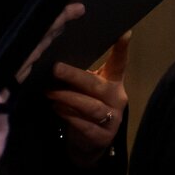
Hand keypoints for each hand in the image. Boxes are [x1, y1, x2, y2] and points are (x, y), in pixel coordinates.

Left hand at [49, 36, 128, 166]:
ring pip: (91, 106)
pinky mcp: (102, 136)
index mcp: (113, 83)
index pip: (120, 64)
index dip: (122, 49)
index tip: (124, 32)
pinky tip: (57, 109)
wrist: (89, 141)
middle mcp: (117, 99)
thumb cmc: (84, 106)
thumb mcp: (85, 88)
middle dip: (75, 76)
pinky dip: (69, 116)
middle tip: (56, 68)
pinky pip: (85, 125)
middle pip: (98, 86)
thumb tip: (55, 56)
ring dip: (68, 98)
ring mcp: (112, 119)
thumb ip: (80, 75)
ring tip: (50, 93)